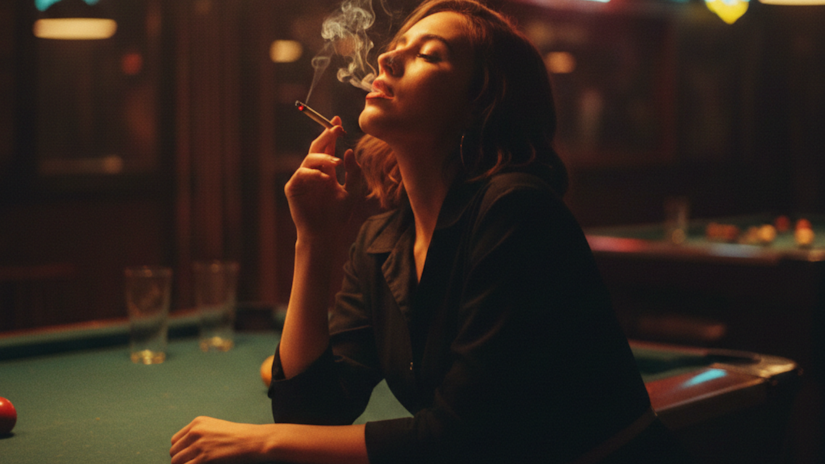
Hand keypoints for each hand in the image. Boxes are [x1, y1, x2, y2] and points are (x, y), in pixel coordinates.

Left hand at [170, 416, 271, 463]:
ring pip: (177, 462)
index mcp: (197, 422)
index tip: (188, 458)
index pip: (175, 441)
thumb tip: (185, 451)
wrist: (254, 441)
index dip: (180, 452)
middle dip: (180, 461)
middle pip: (174, 452)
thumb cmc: (238, 437)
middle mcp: (196, 431)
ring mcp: (199, 444)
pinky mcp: (205, 457)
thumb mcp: (216, 429)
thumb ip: (200, 435)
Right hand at [285, 116, 363, 244]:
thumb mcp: (354, 190)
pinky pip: (302, 174)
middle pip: (317, 147)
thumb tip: (349, 151)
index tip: (338, 121)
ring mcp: (302, 179)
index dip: (331, 132)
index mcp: (326, 170)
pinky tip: (325, 178)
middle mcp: (314, 172)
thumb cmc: (338, 215)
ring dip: (324, 157)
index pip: (327, 146)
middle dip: (326, 136)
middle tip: (336, 129)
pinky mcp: (293, 188)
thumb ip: (354, 172)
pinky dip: (314, 173)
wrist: (326, 234)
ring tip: (337, 163)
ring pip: (310, 158)